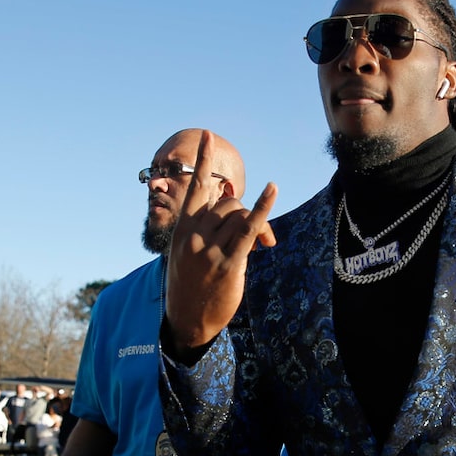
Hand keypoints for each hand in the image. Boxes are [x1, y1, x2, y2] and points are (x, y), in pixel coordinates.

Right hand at [165, 130, 277, 350]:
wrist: (187, 321)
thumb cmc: (191, 287)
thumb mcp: (191, 255)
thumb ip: (210, 232)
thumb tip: (241, 218)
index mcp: (184, 228)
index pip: (196, 187)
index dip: (204, 161)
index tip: (208, 135)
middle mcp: (195, 234)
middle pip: (228, 202)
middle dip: (246, 211)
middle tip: (261, 238)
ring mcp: (210, 249)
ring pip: (239, 214)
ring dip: (257, 224)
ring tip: (264, 244)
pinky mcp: (228, 264)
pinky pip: (248, 229)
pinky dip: (262, 208)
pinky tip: (272, 190)